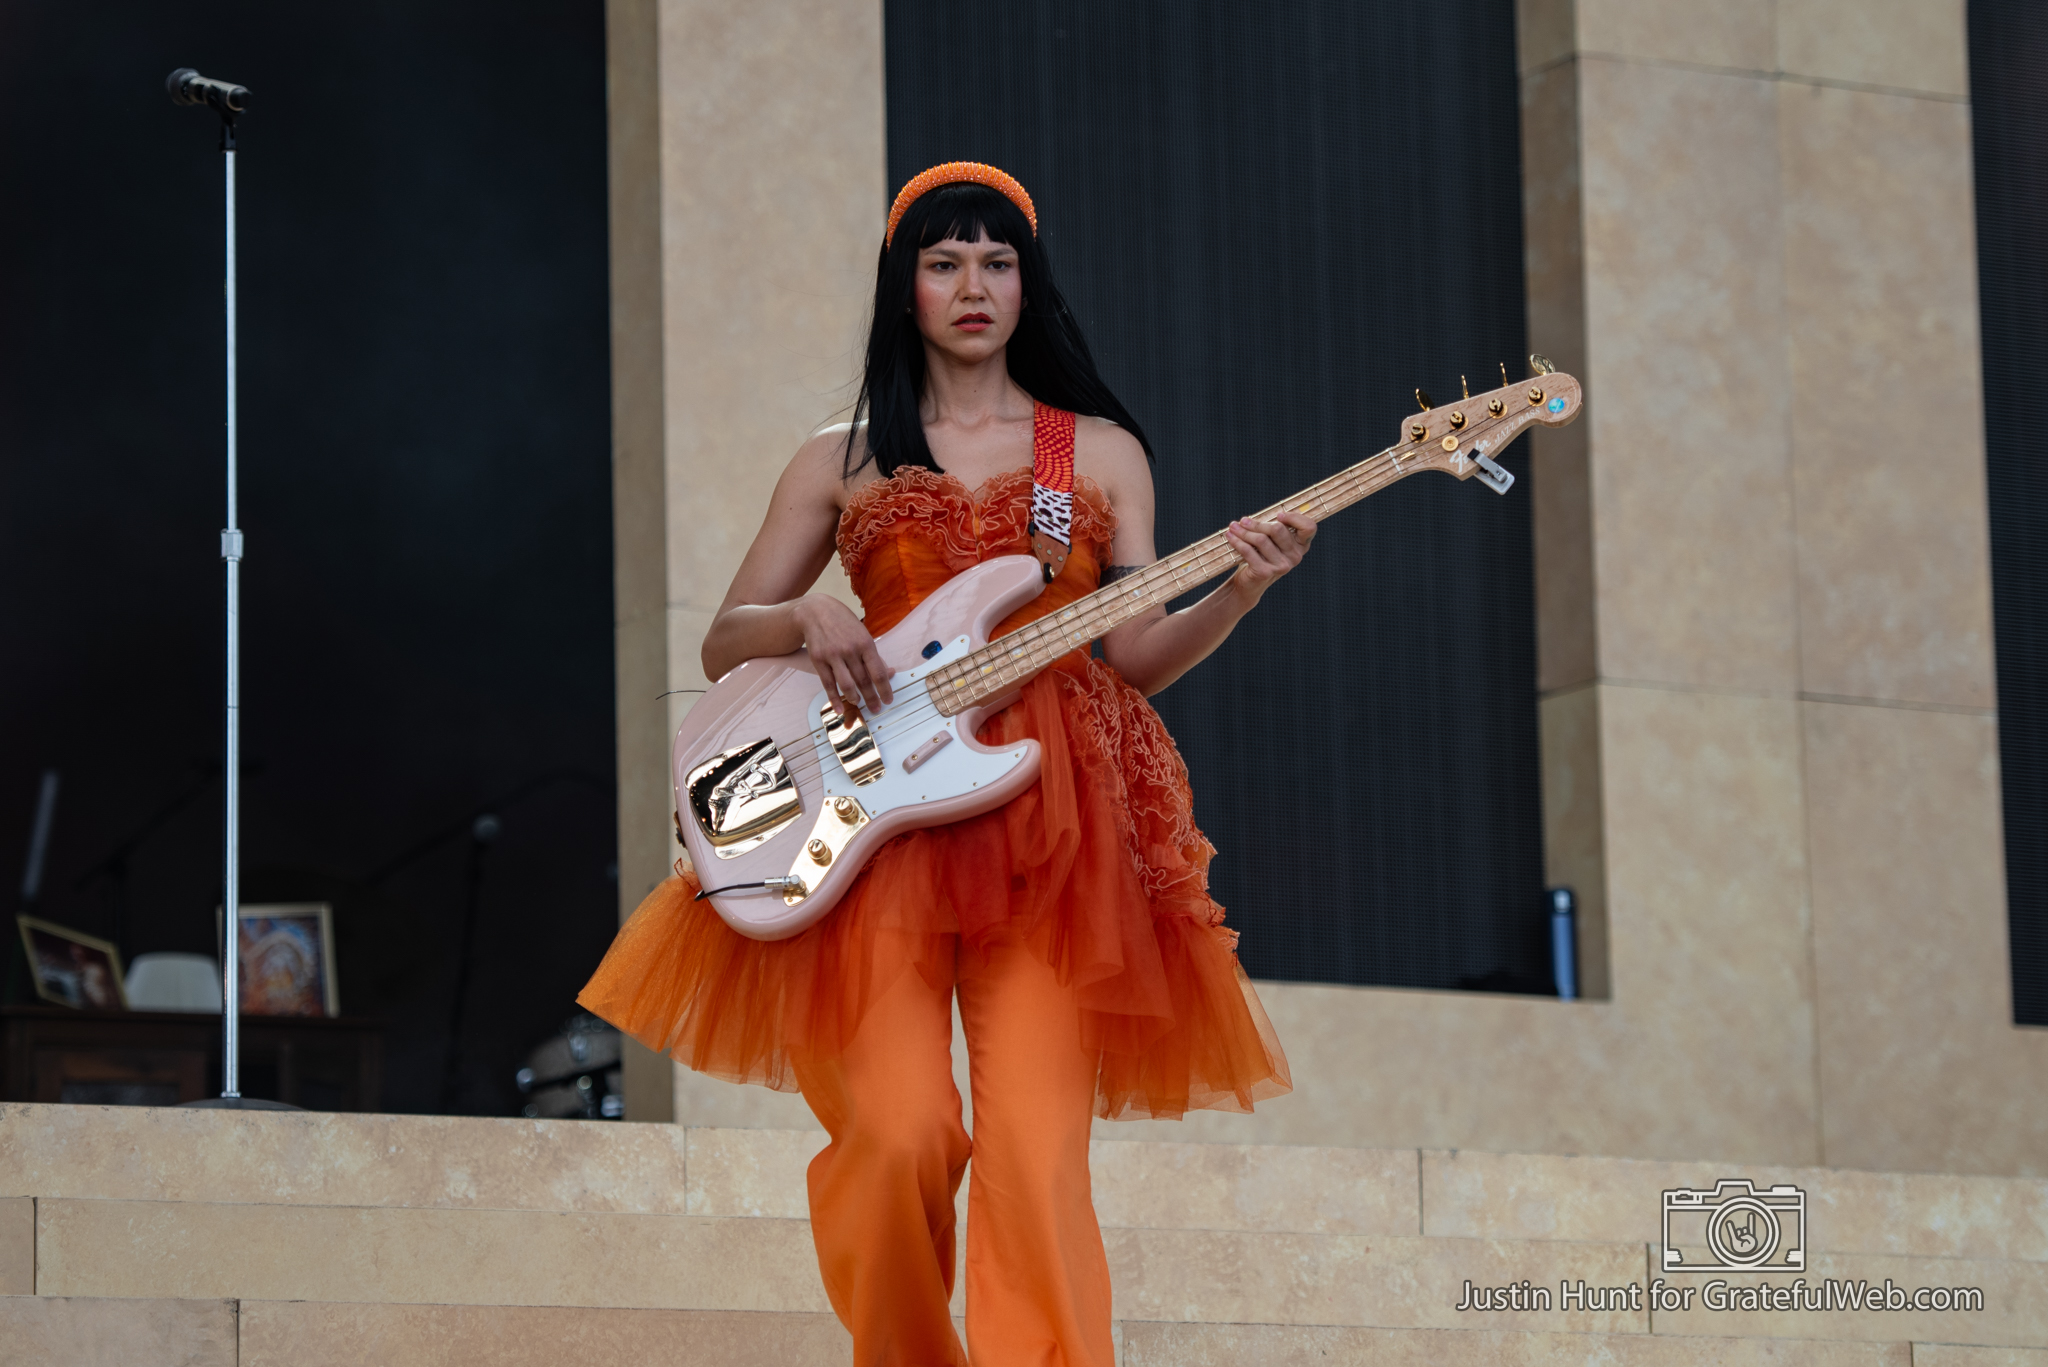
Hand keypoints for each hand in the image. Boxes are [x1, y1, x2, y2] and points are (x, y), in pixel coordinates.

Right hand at [792, 595, 893, 721]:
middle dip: (871, 698)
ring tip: (859, 704)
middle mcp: (850, 650)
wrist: (816, 612)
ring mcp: (833, 656)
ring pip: (846, 684)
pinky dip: (834, 699)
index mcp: (865, 643)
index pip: (878, 672)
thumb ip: (874, 655)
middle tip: (876, 708)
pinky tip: (840, 708)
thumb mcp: (863, 634)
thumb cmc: (843, 623)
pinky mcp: (819, 660)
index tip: (888, 700)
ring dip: (854, 698)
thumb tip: (890, 673)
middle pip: (863, 681)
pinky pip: (828, 684)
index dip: (884, 689)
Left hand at [1223, 509, 1316, 607]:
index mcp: (1301, 546)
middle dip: (1258, 524)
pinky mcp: (1266, 572)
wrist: (1251, 584)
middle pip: (1278, 530)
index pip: (1309, 528)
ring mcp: (1282, 566)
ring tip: (1233, 527)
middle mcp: (1295, 556)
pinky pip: (1248, 551)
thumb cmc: (1262, 556)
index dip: (1295, 518)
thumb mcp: (1272, 541)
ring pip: (1261, 540)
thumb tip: (1253, 517)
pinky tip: (1230, 536)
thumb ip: (1272, 528)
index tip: (1278, 515)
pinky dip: (1237, 542)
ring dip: (1244, 532)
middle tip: (1243, 521)